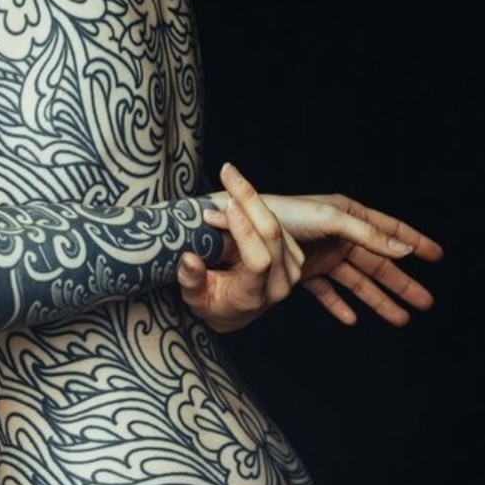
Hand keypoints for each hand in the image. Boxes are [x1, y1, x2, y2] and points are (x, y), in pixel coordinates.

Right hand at [177, 162, 305, 332]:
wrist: (235, 312)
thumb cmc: (211, 303)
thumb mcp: (195, 299)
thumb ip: (191, 281)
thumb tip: (189, 259)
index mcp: (254, 296)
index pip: (259, 260)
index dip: (244, 231)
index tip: (227, 204)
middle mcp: (279, 285)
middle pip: (272, 235)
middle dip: (249, 199)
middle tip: (228, 171)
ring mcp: (292, 271)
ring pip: (277, 225)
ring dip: (250, 200)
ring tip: (228, 181)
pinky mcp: (295, 257)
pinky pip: (279, 224)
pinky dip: (257, 208)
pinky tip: (238, 197)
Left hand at [200, 170, 443, 326]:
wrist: (235, 227)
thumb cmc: (282, 214)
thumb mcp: (330, 220)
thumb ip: (367, 234)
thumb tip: (403, 249)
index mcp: (345, 215)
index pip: (388, 229)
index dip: (413, 241)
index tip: (438, 255)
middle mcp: (336, 235)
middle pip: (377, 262)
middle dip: (402, 283)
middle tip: (427, 303)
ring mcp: (320, 255)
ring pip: (357, 281)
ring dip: (379, 300)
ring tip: (401, 320)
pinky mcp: (301, 272)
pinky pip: (327, 292)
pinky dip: (340, 305)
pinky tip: (352, 320)